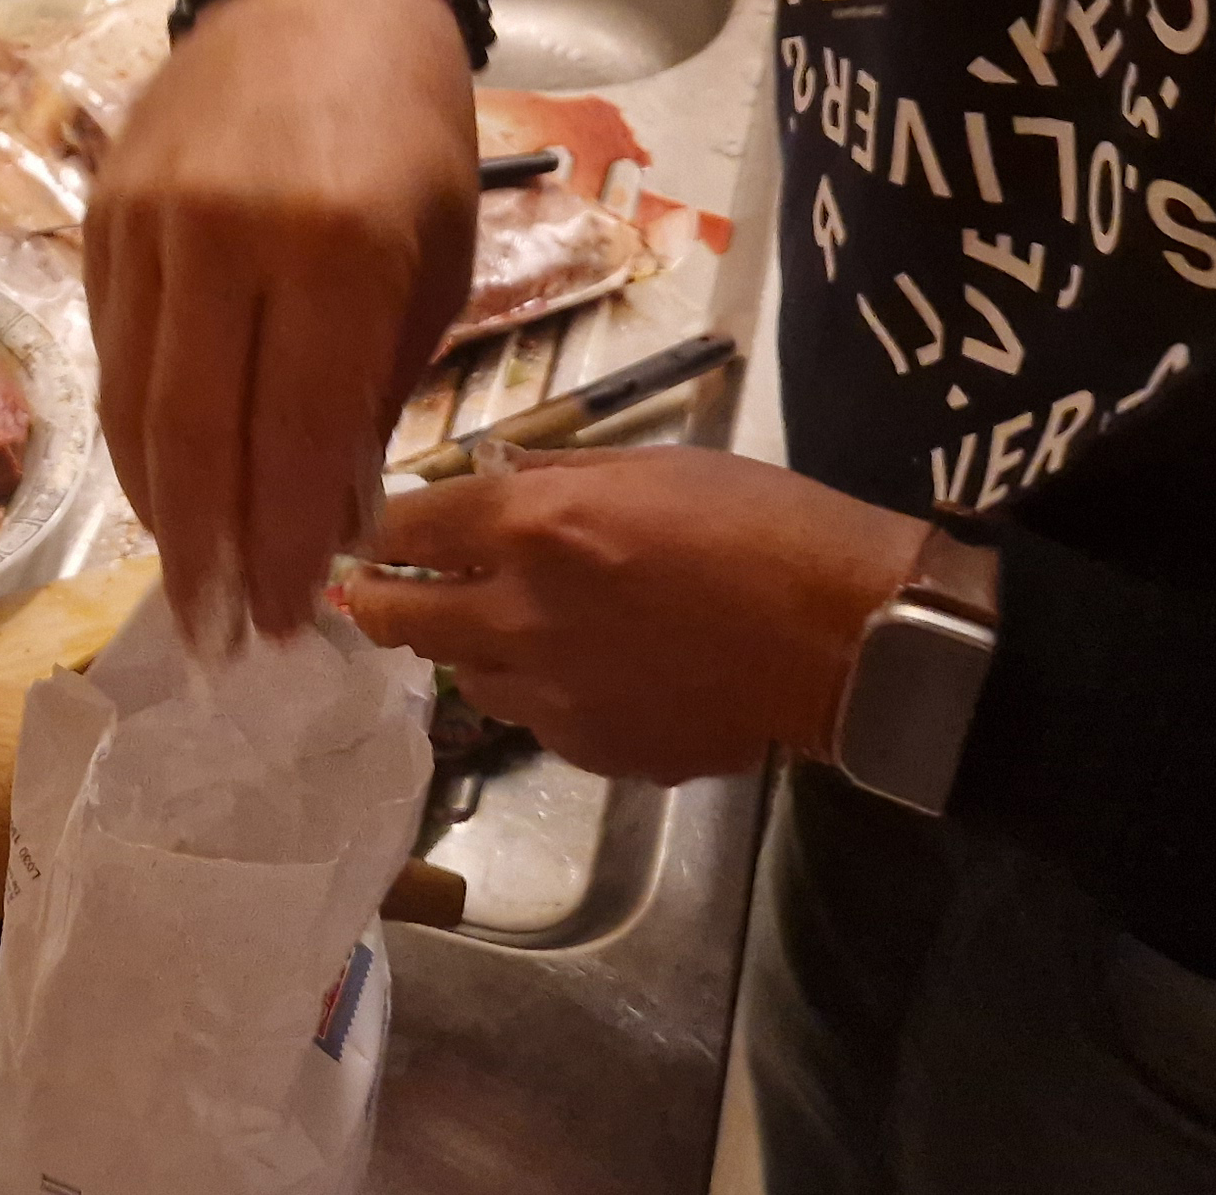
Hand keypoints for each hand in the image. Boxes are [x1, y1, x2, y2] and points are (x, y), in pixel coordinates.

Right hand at [88, 0, 480, 635]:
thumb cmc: (408, 134)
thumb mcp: (433, 262)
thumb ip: (375, 390)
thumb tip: (328, 519)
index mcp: (339, 248)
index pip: (296, 436)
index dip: (288, 546)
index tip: (291, 626)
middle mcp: (230, 235)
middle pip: (198, 437)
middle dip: (213, 557)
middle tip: (223, 645)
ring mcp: (151, 223)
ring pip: (135, 404)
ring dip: (162, 513)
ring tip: (189, 591)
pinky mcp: (104, 215)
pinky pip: (111, 352)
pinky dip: (133, 435)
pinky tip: (161, 491)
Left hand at [342, 450, 925, 781]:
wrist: (844, 638)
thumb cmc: (761, 525)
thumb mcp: (654, 464)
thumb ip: (555, 475)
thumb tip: (490, 476)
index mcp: (532, 528)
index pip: (404, 528)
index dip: (379, 527)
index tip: (370, 529)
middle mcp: (519, 616)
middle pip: (397, 618)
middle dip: (381, 600)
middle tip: (382, 590)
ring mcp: (551, 695)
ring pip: (464, 676)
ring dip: (468, 648)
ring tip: (508, 626)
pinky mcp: (589, 750)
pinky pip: (533, 719)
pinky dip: (540, 692)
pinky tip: (586, 669)